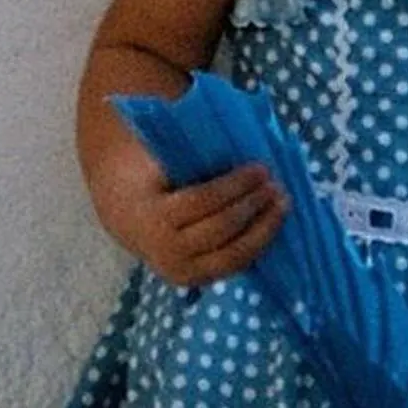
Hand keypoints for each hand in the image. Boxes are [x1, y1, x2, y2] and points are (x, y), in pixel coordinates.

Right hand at [89, 157, 284, 287]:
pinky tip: (272, 224)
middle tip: (276, 184)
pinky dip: (256, 245)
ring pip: (231, 255)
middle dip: (252, 205)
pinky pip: (232, 266)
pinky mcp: (196, 281)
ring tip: (283, 203)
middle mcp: (162, 249)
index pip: (201, 201)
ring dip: (263, 229)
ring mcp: (179, 271)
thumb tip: (231, 126)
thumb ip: (185, 144)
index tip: (260, 167)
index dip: (234, 186)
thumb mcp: (158, 157)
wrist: (125, 215)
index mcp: (150, 214)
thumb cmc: (151, 176)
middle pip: (220, 229)